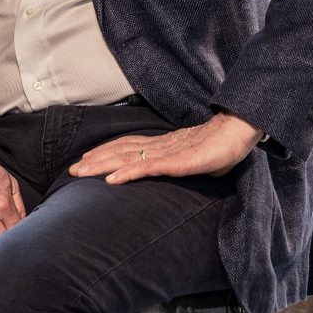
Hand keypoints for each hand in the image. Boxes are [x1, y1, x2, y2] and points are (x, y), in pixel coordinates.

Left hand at [69, 111, 263, 186]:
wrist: (239, 131)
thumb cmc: (222, 147)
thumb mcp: (196, 159)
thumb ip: (181, 165)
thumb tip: (176, 172)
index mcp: (164, 145)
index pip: (128, 147)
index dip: (106, 152)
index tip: (86, 161)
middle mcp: (160, 146)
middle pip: (121, 151)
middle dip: (95, 161)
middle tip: (72, 171)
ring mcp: (168, 152)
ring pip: (128, 158)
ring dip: (102, 166)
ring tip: (81, 173)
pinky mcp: (178, 161)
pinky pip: (148, 168)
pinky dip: (127, 173)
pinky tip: (112, 181)